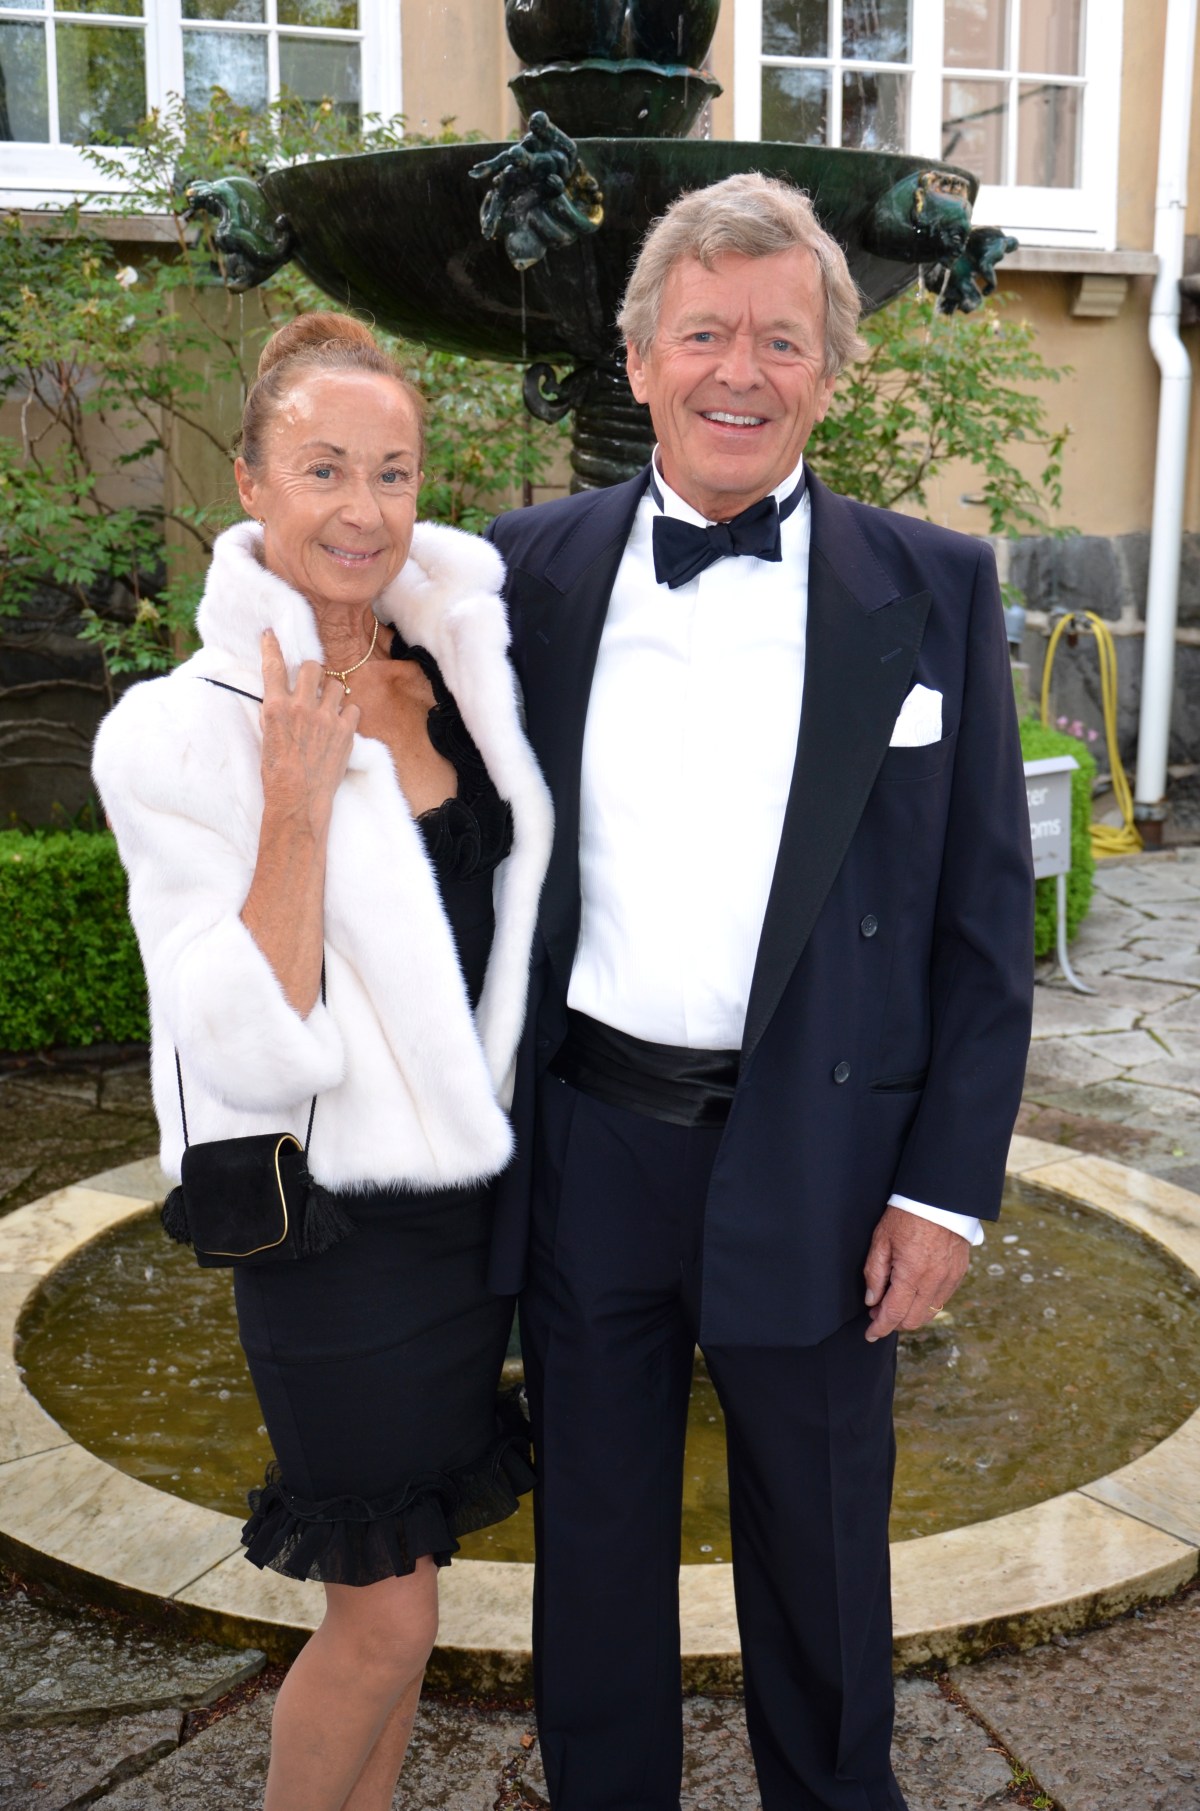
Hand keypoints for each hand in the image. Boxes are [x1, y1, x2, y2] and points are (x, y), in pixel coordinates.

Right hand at [258, 630, 358, 829]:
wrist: (298, 798)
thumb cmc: (277, 772)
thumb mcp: (267, 736)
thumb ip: (276, 711)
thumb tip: (283, 696)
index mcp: (275, 707)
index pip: (272, 666)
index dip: (271, 646)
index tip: (270, 634)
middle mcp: (300, 707)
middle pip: (312, 667)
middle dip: (313, 672)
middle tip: (312, 682)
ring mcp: (325, 718)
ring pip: (337, 684)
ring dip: (332, 692)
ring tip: (328, 706)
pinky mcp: (345, 731)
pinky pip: (353, 708)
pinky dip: (348, 714)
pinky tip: (341, 724)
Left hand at [862, 1205, 970, 1342]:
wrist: (940, 1198)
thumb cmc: (907, 1215)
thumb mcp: (881, 1240)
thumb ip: (875, 1273)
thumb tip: (872, 1300)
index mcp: (912, 1274)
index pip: (894, 1313)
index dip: (880, 1328)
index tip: (870, 1335)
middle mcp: (934, 1281)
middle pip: (913, 1320)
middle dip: (893, 1322)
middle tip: (878, 1310)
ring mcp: (950, 1279)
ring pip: (929, 1313)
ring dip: (911, 1314)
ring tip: (895, 1300)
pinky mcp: (959, 1273)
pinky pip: (942, 1299)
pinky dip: (926, 1303)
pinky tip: (914, 1292)